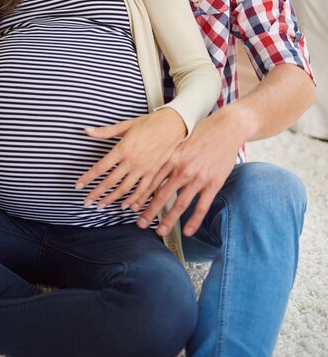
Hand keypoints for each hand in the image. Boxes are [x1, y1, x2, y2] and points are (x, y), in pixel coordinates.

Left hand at [75, 108, 186, 208]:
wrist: (174, 124)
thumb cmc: (150, 122)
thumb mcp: (126, 124)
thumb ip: (105, 131)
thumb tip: (87, 130)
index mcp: (123, 148)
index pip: (100, 168)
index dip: (88, 178)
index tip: (79, 185)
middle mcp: (132, 161)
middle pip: (110, 182)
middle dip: (96, 193)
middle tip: (86, 201)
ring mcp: (144, 169)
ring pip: (124, 189)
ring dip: (111, 199)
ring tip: (101, 205)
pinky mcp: (155, 173)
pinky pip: (142, 191)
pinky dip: (133, 200)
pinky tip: (126, 205)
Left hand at [133, 105, 243, 236]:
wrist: (227, 127)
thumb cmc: (202, 133)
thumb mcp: (181, 142)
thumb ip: (171, 159)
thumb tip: (157, 172)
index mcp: (173, 158)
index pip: (153, 181)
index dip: (142, 195)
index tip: (133, 206)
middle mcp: (183, 169)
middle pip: (162, 196)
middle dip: (149, 212)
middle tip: (140, 224)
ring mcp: (199, 178)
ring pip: (180, 204)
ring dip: (169, 220)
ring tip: (160, 231)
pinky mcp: (214, 183)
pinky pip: (202, 207)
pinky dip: (194, 221)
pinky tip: (187, 232)